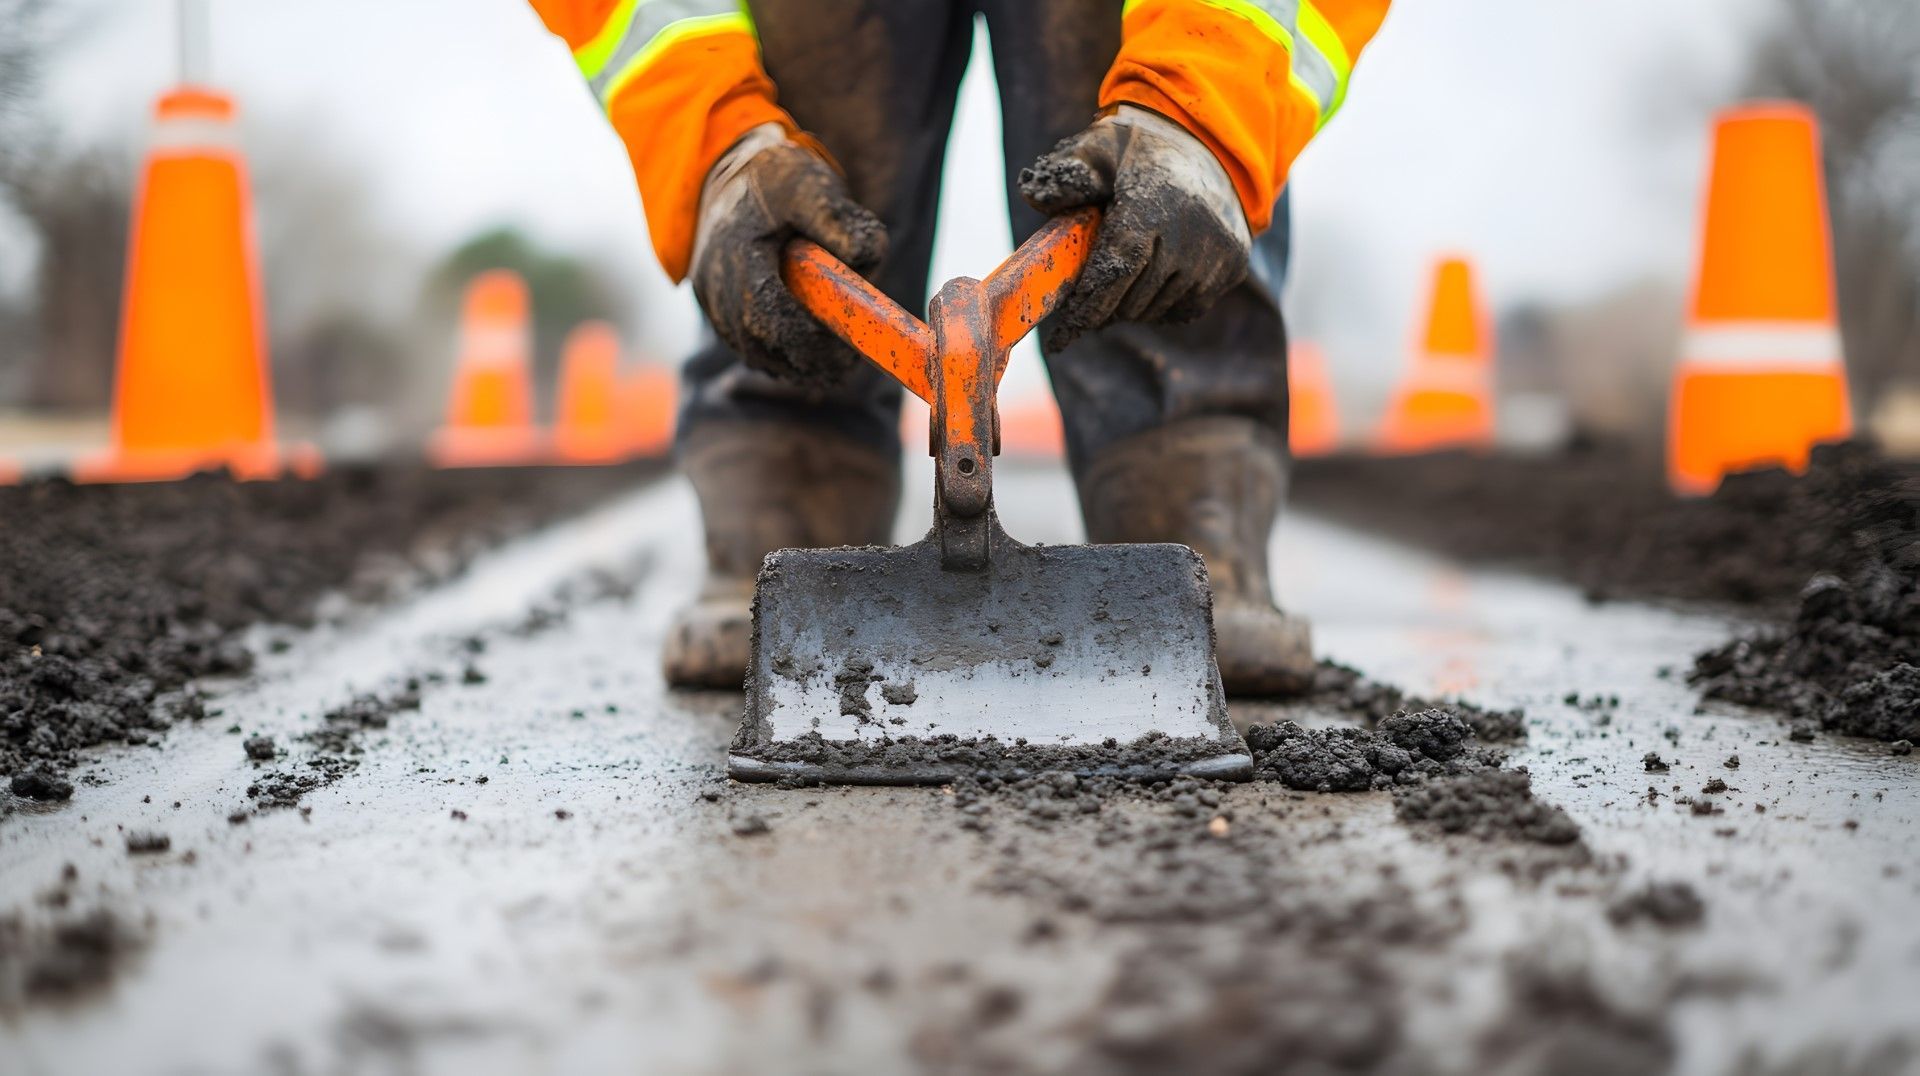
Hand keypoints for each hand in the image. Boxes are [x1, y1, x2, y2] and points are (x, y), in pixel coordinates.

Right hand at [690, 124, 887, 382]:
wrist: (731, 172)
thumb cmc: (778, 179)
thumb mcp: (812, 186)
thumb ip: (838, 219)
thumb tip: (865, 256)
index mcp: (737, 251)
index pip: (768, 313)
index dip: (806, 340)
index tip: (845, 352)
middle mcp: (715, 281)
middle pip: (757, 342)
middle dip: (804, 362)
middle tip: (845, 369)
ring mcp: (710, 298)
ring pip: (750, 351)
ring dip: (791, 365)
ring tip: (832, 369)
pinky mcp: (714, 307)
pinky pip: (744, 346)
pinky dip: (776, 356)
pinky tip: (807, 358)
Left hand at [1019, 106, 1251, 351]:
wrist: (1207, 149)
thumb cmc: (1139, 154)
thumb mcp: (1099, 148)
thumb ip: (1070, 173)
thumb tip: (1035, 198)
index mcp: (1152, 205)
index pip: (1114, 272)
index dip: (1087, 307)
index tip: (1061, 336)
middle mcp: (1191, 233)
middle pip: (1133, 299)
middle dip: (1103, 308)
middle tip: (1085, 303)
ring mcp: (1217, 253)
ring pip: (1157, 309)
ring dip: (1132, 307)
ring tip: (1121, 284)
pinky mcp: (1234, 266)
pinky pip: (1187, 309)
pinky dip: (1163, 307)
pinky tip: (1154, 280)